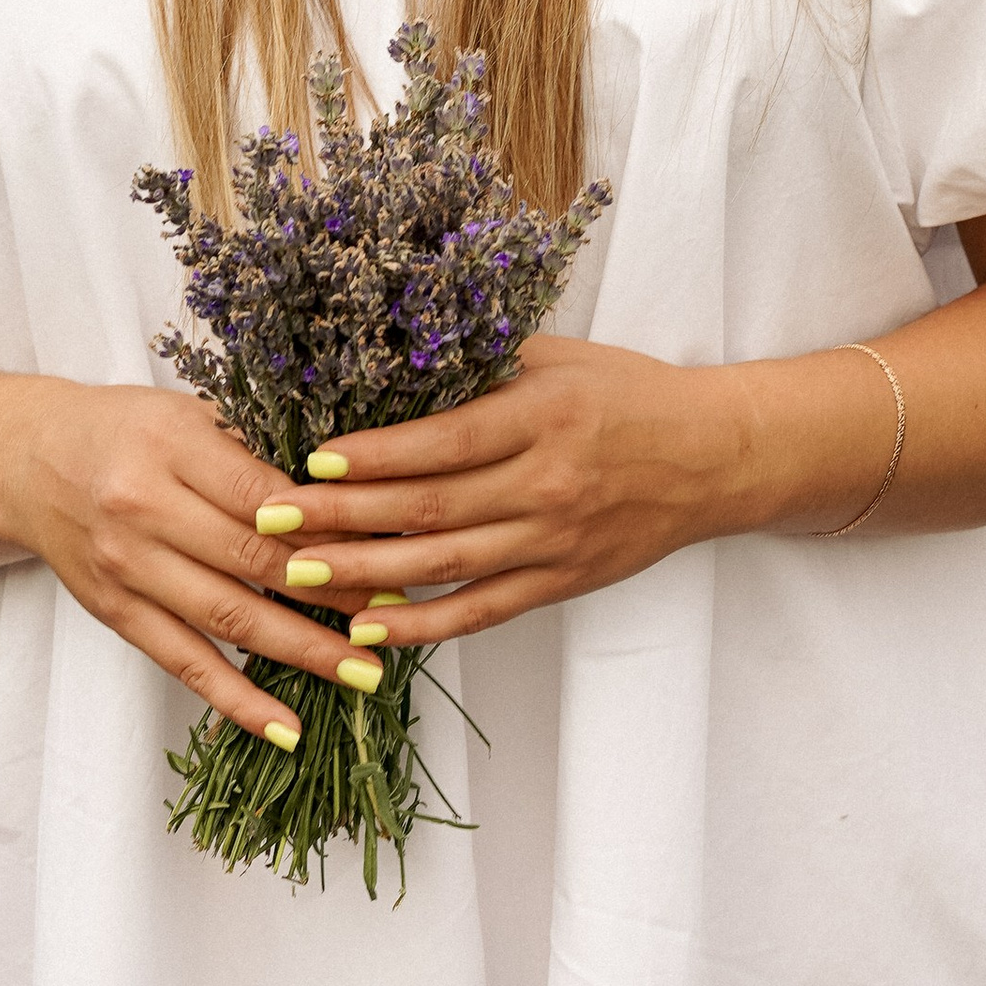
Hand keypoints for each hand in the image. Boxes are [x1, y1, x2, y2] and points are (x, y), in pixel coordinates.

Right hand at [0, 371, 383, 747]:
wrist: (29, 462)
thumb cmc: (126, 430)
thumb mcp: (188, 413)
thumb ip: (256, 449)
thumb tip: (352, 496)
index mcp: (170, 444)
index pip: (264, 495)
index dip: (329, 528)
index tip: (391, 550)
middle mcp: (142, 507)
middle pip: (253, 560)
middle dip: (333, 593)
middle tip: (396, 616)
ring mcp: (126, 567)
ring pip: (227, 620)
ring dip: (302, 651)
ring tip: (364, 675)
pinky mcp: (115, 612)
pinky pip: (183, 664)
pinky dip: (237, 701)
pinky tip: (287, 728)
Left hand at [238, 333, 747, 648]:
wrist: (713, 456)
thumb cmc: (629, 394)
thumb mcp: (559, 360)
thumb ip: (482, 367)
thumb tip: (388, 362)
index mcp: (543, 416)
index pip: (444, 442)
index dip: (374, 455)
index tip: (311, 458)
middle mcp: (547, 482)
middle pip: (429, 508)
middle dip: (342, 516)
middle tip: (272, 520)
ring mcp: (554, 540)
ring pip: (445, 564)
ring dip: (364, 573)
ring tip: (297, 573)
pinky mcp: (561, 581)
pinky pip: (482, 610)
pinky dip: (424, 623)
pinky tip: (370, 626)